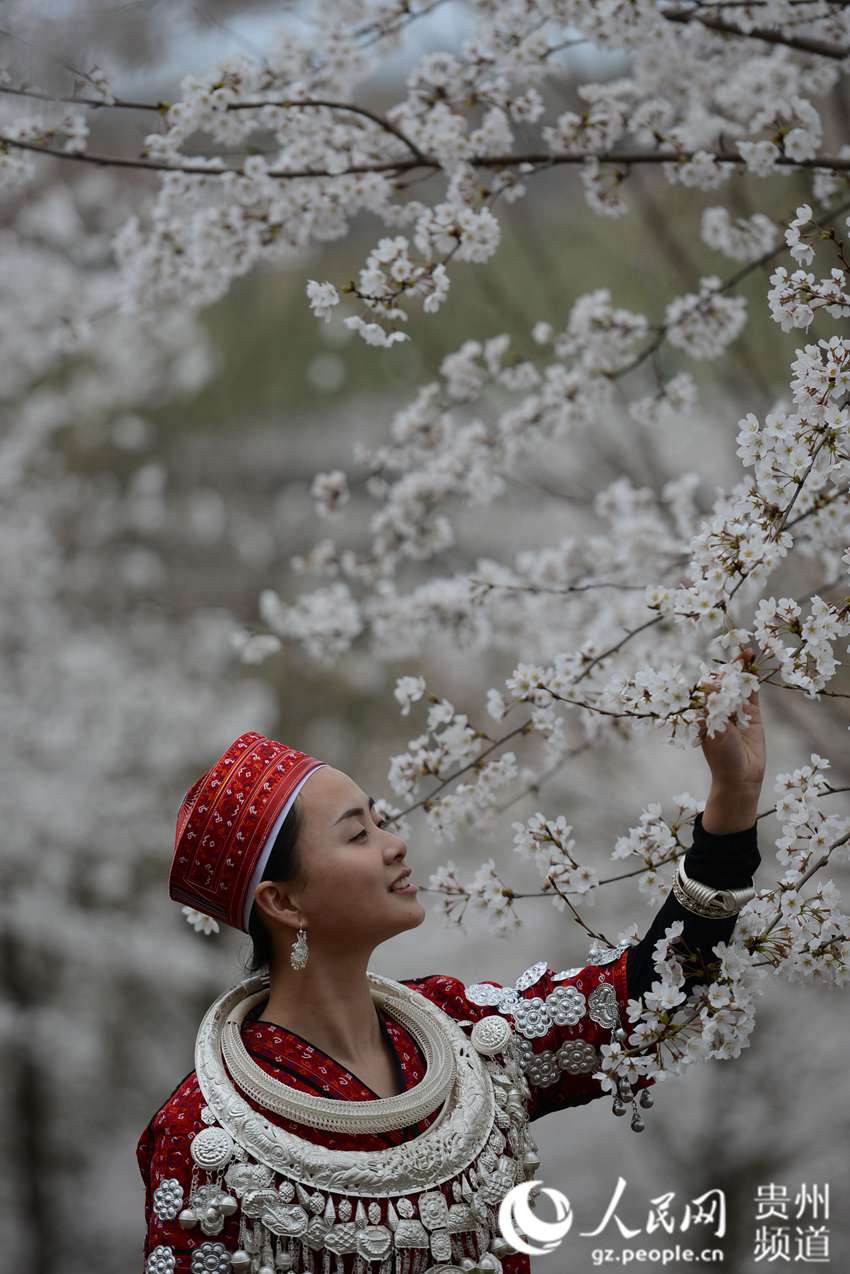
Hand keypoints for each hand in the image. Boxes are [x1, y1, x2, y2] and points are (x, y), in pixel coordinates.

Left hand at [697, 645, 764, 796]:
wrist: (741, 776)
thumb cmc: (721, 756)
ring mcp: (737, 709)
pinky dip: (754, 678)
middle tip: (736, 649)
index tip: (716, 667)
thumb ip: (713, 706)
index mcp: (705, 711)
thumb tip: (707, 680)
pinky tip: (755, 664)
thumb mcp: (714, 730)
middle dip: (729, 666)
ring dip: (742, 668)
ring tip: (747, 651)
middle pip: (724, 682)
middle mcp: (720, 707)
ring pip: (739, 684)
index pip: (707, 688)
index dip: (712, 675)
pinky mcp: (753, 713)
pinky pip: (753, 692)